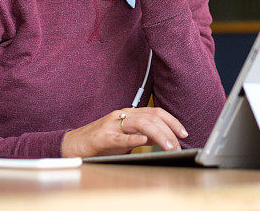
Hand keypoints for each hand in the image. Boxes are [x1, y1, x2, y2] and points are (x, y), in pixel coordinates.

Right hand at [60, 107, 188, 157]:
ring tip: (168, 146)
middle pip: (152, 117)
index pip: (156, 112)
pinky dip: (133, 138)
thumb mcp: (127, 137)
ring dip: (158, 135)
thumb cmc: (102, 141)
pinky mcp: (102, 136)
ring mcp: (112, 124)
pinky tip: (144, 140)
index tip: (184, 133)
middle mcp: (123, 115)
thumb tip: (165, 140)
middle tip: (178, 145)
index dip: (172, 121)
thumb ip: (144, 136)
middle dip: (169, 131)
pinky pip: (120, 136)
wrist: (75, 144)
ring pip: (140, 123)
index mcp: (130, 113)